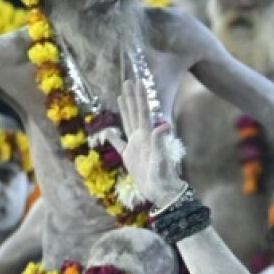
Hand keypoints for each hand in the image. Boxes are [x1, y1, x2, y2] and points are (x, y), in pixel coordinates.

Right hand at [113, 78, 184, 203]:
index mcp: (146, 136)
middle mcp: (140, 138)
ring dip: (125, 110)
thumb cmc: (163, 177)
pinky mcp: (129, 158)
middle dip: (132, 97)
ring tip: (122, 96)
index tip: (137, 82)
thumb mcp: (161, 158)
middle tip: (128, 81)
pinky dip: (113, 137)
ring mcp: (135, 147)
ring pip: (128, 123)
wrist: (162, 192)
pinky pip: (119, 144)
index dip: (140, 97)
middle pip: (135, 113)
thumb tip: (164, 125)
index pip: (142, 112)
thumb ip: (160, 141)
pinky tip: (108, 130)